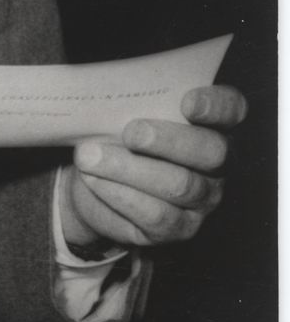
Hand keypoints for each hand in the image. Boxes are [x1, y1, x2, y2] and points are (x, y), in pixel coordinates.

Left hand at [60, 84, 246, 254]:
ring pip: (180, 185)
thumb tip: (103, 93)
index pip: (231, 109)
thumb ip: (127, 102)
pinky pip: (156, 214)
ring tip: (90, 157)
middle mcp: (216, 163)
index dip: (216, 106)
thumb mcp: (120, 113)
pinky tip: (93, 180)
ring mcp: (203, 198)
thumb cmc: (113, 136)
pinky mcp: (179, 227)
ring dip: (130, 169)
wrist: (90, 179)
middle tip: (131, 133)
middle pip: (212, 152)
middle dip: (170, 141)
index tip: (187, 102)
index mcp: (210, 125)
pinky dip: (120, 194)